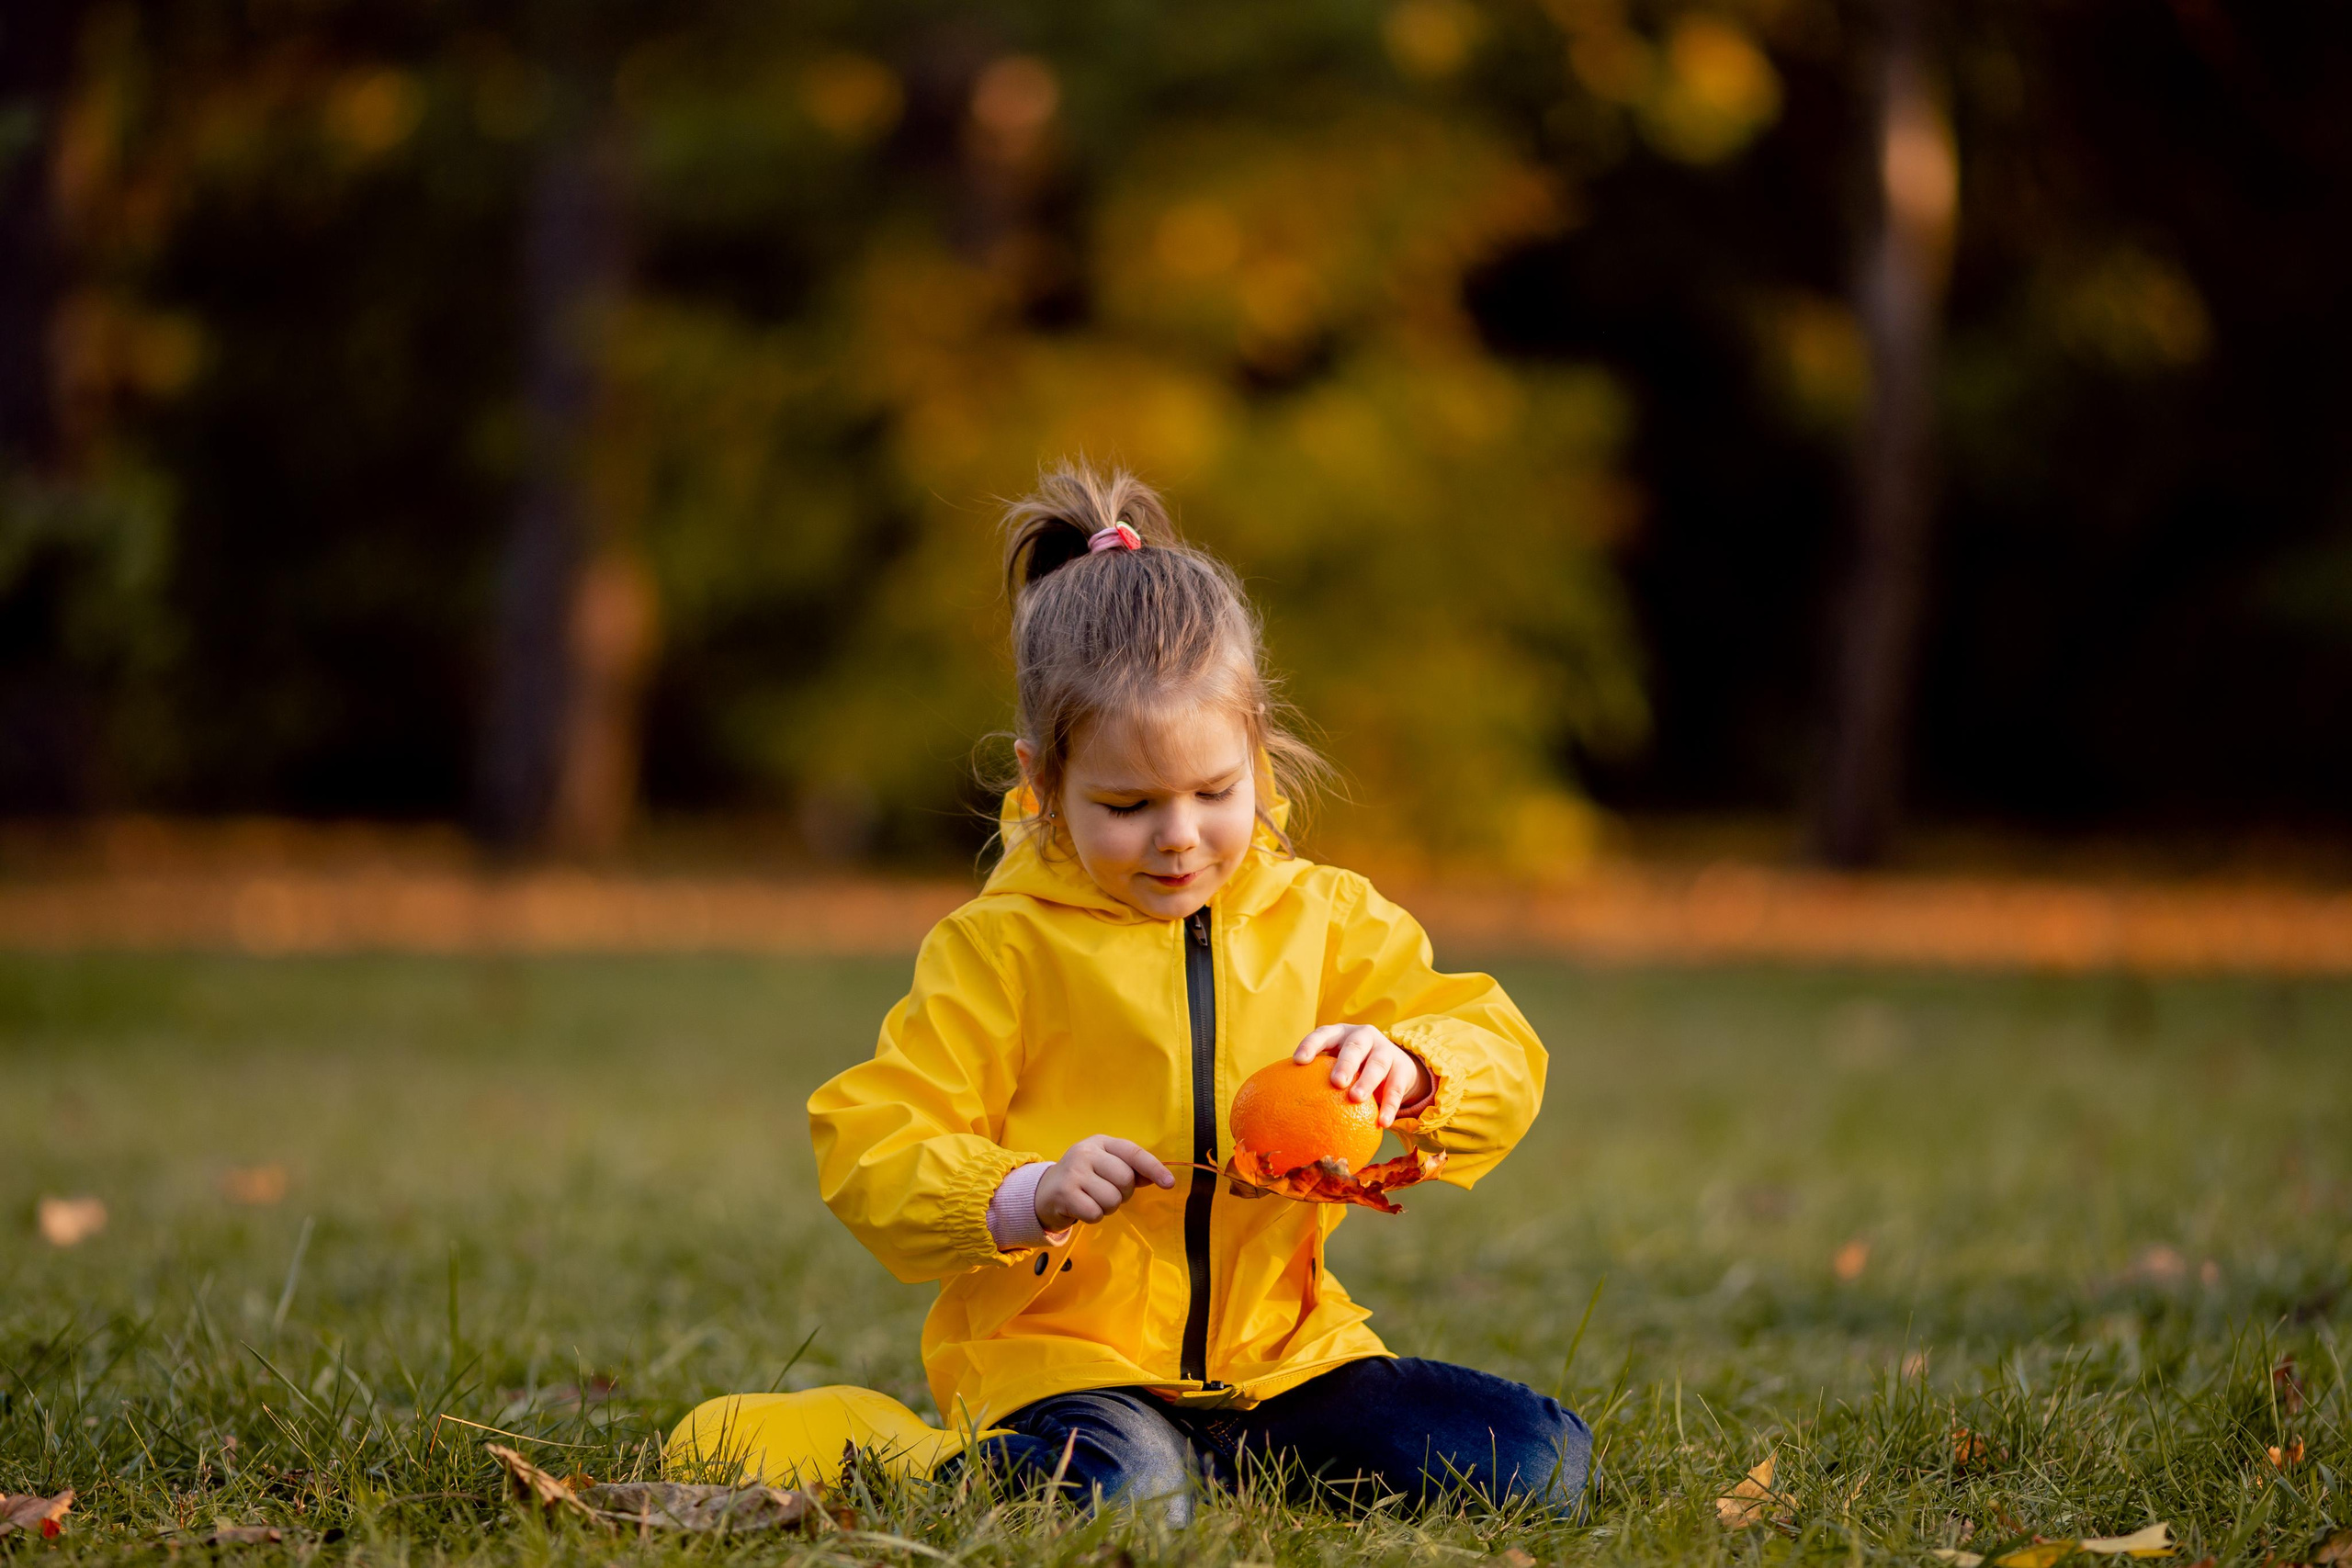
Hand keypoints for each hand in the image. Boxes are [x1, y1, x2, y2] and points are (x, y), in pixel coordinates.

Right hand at [1033, 1135, 1175, 1230]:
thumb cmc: (1083, 1179)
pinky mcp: (1064, 1193)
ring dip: (1107, 1207)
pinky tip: (1082, 1208)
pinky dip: (1093, 1216)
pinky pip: (1096, 1213)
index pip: (1133, 1153)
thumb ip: (1131, 1171)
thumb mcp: (1105, 1167)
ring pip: (1112, 1199)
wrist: (1044, 1192)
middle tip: (1106, 1193)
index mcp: (1101, 1143)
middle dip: (1122, 1194)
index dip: (1154, 1168)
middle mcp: (1086, 1152)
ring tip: (1092, 1200)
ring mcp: (1073, 1172)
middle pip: (1125, 1179)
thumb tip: (1161, 1178)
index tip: (1169, 1183)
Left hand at [1294, 1025, 1431, 1127]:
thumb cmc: (1352, 1065)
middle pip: (1354, 1047)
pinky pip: (1396, 1088)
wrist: (1395, 1062)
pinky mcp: (1402, 1069)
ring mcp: (1385, 1051)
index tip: (1298, 1061)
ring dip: (1367, 1081)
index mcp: (1341, 1034)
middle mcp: (1364, 1037)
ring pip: (1378, 1064)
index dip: (1311, 1045)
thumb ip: (1316, 1075)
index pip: (1323, 1034)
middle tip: (1336, 1082)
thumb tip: (1281, 1104)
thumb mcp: (1335, 1061)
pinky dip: (1389, 1106)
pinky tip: (1382, 1122)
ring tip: (1356, 1099)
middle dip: (1345, 1063)